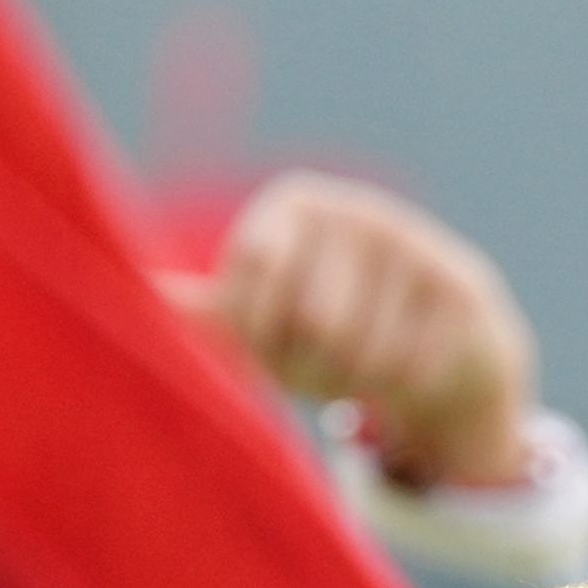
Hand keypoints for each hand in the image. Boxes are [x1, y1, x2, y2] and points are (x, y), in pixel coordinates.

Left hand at [197, 173, 538, 490]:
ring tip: (363, 359)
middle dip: (311, 364)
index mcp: (292, 202)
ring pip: (361, 349)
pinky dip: (401, 384)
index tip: (270, 333)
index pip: (251, 283)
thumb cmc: (324, 328)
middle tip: (323, 354)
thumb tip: (126, 289)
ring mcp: (413, 239)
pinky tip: (408, 362)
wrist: (436, 339)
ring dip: (355, 380)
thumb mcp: (259, 316)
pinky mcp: (461, 282)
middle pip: (312, 321)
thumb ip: (200, 310)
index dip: (258, 333)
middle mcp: (356, 206)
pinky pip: (409, 365)